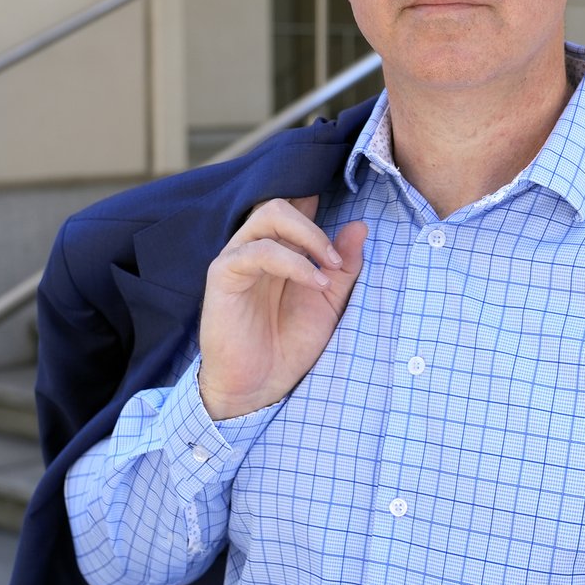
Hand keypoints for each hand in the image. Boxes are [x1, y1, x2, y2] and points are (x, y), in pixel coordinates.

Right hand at [197, 196, 366, 419]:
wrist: (259, 386)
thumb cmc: (290, 343)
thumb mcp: (330, 302)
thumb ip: (344, 265)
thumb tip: (361, 225)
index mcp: (281, 249)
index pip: (294, 206)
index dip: (316, 198)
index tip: (346, 212)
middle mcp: (257, 247)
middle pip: (281, 203)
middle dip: (315, 224)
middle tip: (336, 259)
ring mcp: (238, 258)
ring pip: (269, 214)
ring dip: (308, 236)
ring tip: (330, 267)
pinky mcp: (223, 275)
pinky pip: (257, 251)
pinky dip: (293, 262)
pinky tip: (314, 282)